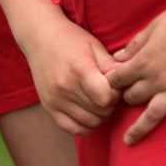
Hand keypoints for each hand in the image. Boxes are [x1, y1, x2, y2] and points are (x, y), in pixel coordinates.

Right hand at [22, 11, 118, 135]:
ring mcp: (55, 99)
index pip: (106, 98)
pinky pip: (72, 128)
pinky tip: (88, 113)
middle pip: (100, 111)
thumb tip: (127, 83)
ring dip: (100, 115)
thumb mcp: (94, 46)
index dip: (115, 94)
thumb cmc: (70, 39)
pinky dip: (85, 126)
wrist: (39, 37)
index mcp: (79, 69)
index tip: (113, 85)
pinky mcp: (48, 106)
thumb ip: (111, 66)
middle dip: (110, 104)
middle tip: (107, 92)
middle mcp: (65, 86)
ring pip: (90, 123)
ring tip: (98, 101)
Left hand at [108, 0, 165, 148]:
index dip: (112, 83)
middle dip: (127, 99)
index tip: (111, 87)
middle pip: (134, 97)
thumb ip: (135, 45)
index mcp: (144, 60)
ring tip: (129, 141)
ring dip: (139, 129)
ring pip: (154, 114)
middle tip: (126, 102)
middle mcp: (158, 78)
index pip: (118, 79)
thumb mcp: (153, 27)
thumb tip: (117, 58)